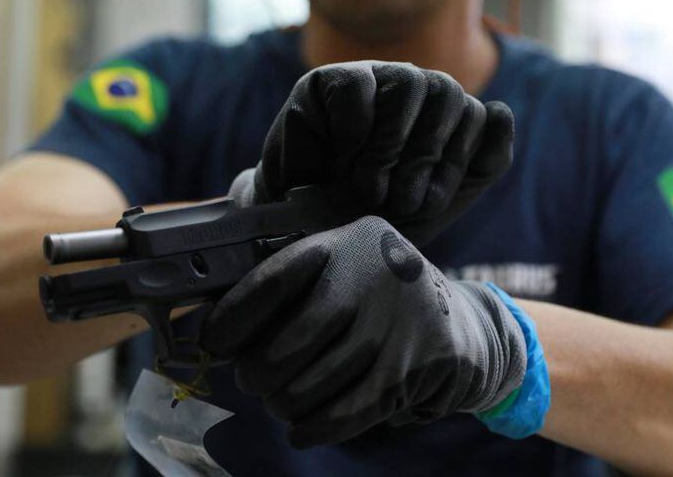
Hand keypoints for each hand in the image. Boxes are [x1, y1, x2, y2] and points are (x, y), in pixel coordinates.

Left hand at [199, 216, 525, 447]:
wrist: (463, 323)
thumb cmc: (378, 298)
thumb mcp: (344, 269)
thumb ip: (290, 288)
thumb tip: (210, 330)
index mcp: (346, 243)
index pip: (274, 279)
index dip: (233, 317)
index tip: (213, 342)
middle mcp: (374, 274)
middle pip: (288, 342)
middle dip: (257, 373)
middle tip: (253, 380)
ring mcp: (399, 322)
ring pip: (312, 384)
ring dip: (284, 403)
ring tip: (281, 401)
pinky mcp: (416, 368)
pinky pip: (347, 412)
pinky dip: (314, 427)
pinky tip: (301, 428)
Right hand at [233, 61, 513, 245]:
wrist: (310, 233)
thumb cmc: (376, 216)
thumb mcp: (440, 199)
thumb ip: (485, 161)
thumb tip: (501, 110)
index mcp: (441, 116)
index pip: (474, 116)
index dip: (455, 162)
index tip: (427, 204)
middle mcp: (411, 92)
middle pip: (447, 92)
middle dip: (426, 156)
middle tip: (400, 200)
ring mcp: (372, 81)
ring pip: (410, 82)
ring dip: (393, 145)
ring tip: (370, 187)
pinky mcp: (327, 82)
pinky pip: (359, 87)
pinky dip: (356, 131)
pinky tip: (342, 161)